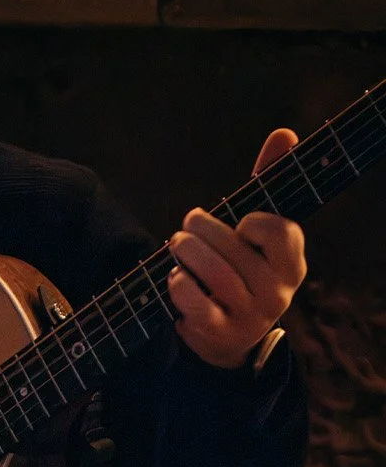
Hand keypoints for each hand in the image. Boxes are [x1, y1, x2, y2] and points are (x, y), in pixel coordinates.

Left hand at [168, 127, 307, 368]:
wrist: (230, 333)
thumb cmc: (243, 265)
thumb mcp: (257, 229)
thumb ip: (268, 183)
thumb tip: (285, 133)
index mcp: (292, 263)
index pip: (282, 232)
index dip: (254, 221)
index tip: (240, 221)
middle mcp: (277, 293)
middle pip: (237, 250)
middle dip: (202, 228)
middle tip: (188, 225)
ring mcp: (249, 316)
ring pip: (216, 275)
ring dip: (187, 252)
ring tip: (178, 244)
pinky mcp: (219, 333)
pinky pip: (197, 304)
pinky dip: (179, 284)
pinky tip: (174, 276)